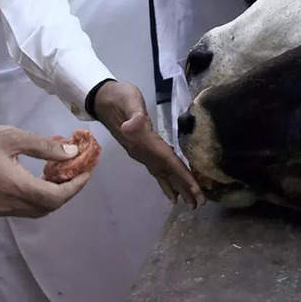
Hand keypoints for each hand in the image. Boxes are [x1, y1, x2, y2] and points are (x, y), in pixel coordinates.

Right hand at [0, 123, 90, 216]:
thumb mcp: (11, 136)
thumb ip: (44, 147)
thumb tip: (72, 153)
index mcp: (13, 187)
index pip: (55, 197)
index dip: (76, 186)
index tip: (87, 169)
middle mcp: (6, 205)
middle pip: (48, 207)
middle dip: (67, 190)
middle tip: (77, 168)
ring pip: (35, 209)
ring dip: (52, 193)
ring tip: (59, 168)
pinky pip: (21, 206)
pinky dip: (36, 194)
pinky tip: (38, 174)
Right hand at [92, 81, 204, 207]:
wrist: (102, 99)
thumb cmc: (118, 97)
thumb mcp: (127, 100)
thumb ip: (132, 113)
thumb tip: (132, 125)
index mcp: (144, 141)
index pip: (167, 162)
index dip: (181, 176)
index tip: (196, 191)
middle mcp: (142, 152)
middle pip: (166, 173)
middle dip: (183, 188)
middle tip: (198, 205)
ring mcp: (140, 153)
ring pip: (161, 174)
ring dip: (175, 188)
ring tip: (188, 203)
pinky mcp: (139, 150)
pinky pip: (155, 170)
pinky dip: (165, 181)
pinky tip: (171, 188)